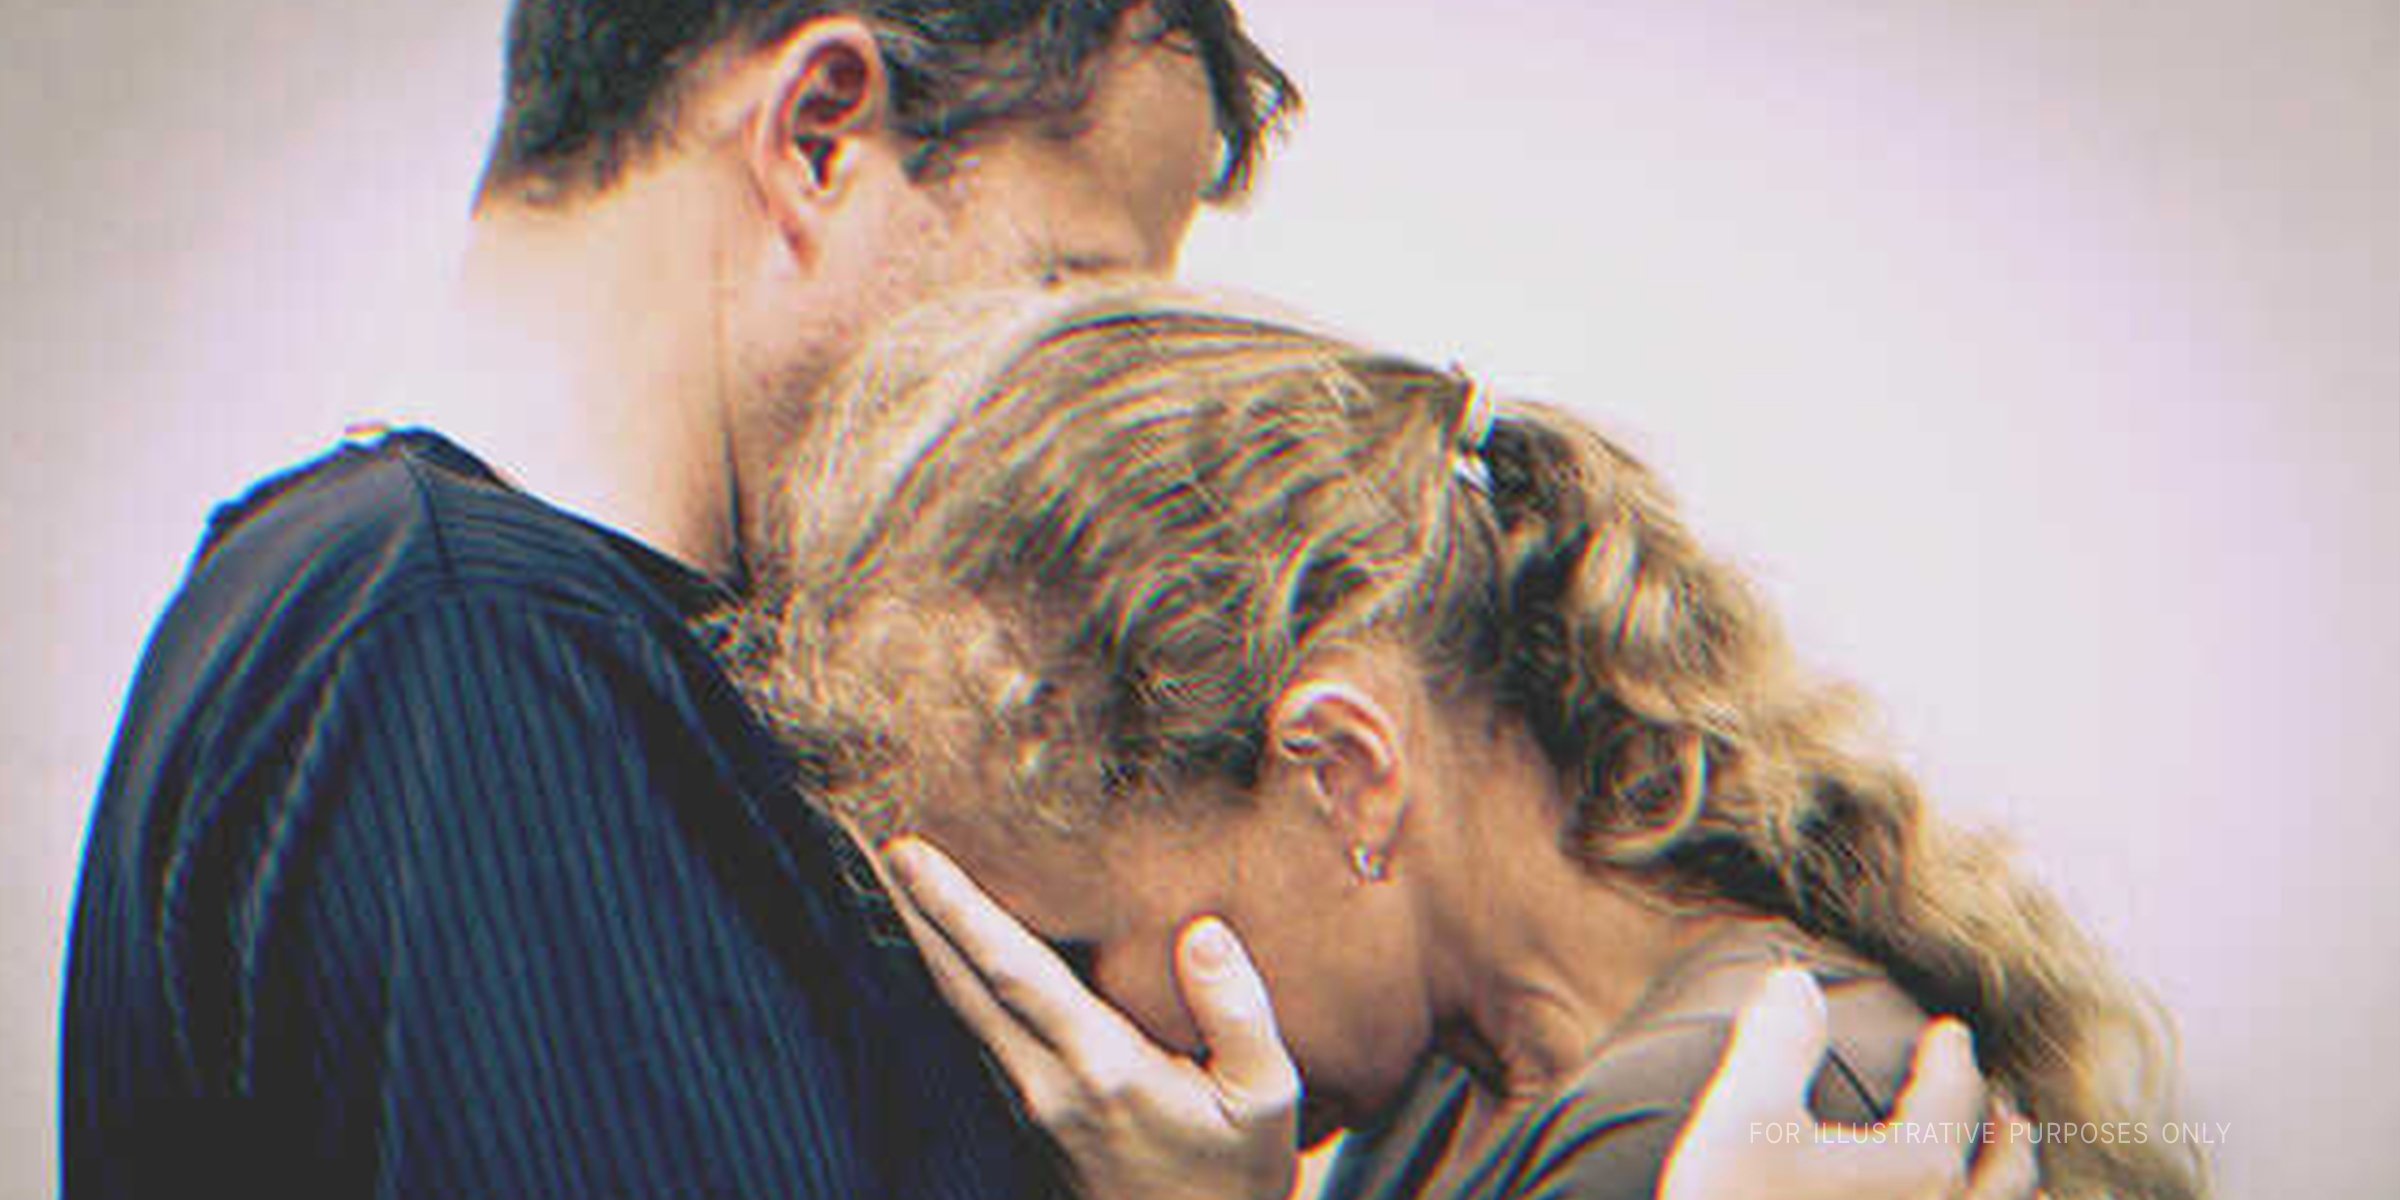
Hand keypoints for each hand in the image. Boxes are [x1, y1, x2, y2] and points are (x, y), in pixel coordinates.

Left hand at [882, 838, 1301, 1199]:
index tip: (911, 853)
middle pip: (962, 984)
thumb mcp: (1267, 1099)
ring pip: (964, 1010)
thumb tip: (1202, 931)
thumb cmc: (1236, 1181)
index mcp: (1103, 1069)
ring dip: (931, 943)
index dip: (955, 907)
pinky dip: (960, 980)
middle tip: (885, 844)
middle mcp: (1049, 1084)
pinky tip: (960, 953)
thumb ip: (1237, 1012)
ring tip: (910, 882)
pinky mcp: (1034, 1117)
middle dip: (918, 911)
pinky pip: (983, 1032)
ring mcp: (1033, 1105)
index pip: (1011, 971)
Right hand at [1660, 967, 2042, 1199]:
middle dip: (2005, 1126)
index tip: (1950, 1035)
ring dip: (2020, 1190)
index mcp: (1921, 1167)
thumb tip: (1795, 982)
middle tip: (2002, 1105)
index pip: (1953, 1093)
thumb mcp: (1742, 1120)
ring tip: (2016, 1175)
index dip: (1951, 1056)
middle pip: (2007, 1165)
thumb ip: (1777, 1043)